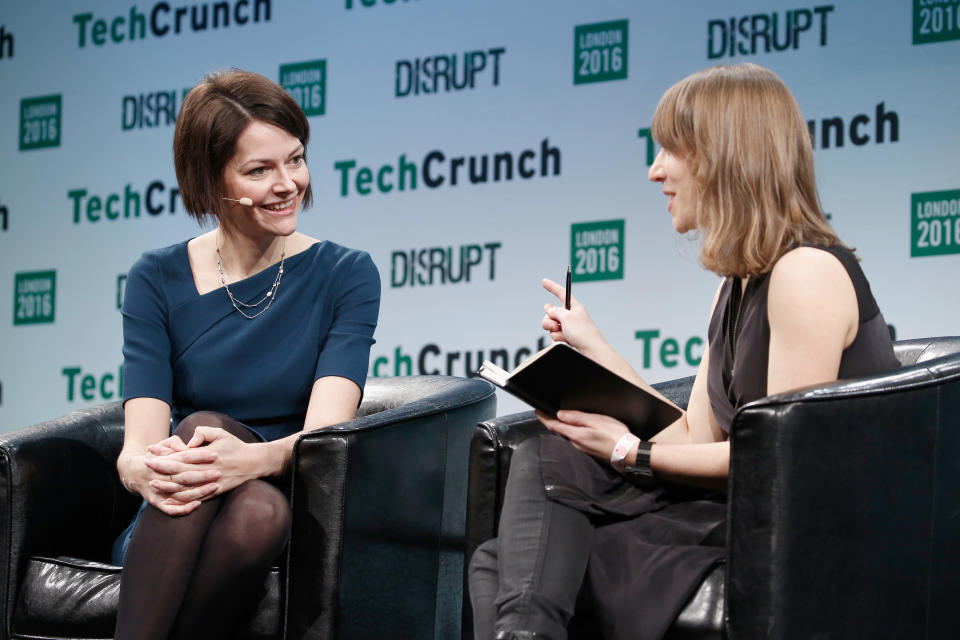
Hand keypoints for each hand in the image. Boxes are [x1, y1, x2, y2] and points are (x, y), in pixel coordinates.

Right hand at [118, 448, 220, 516]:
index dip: (200, 456)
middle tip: (218, 472)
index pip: (183, 457)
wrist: (133, 472)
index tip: (215, 454)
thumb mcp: (162, 444)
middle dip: (202, 475)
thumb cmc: (156, 456)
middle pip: (183, 476)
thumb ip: (174, 443)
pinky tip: (198, 504)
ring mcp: (157, 490)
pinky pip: (170, 509)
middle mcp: (158, 476)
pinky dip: (183, 508)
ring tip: (215, 486)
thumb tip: (184, 446)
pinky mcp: (155, 502)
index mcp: (161, 460)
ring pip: (179, 493)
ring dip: (198, 491)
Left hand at [144, 427, 259, 497]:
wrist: (254, 463)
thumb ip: (202, 432)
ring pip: (185, 487)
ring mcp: (210, 482)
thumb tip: (188, 441)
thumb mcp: (221, 433)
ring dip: (167, 486)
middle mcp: (207, 469)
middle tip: (145, 466)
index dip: (164, 453)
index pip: (181, 455)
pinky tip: (169, 500)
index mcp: (207, 455)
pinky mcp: (214, 492)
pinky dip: (181, 500)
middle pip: (179, 471)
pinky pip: (195, 498)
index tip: (151, 451)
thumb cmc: (236, 446)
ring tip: (153, 483)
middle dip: (161, 468)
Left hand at [536, 409, 630, 462]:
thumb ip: (577, 418)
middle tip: (546, 412)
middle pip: (560, 431)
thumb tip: (560, 414)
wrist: (628, 453)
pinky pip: (576, 439)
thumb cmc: (615, 435)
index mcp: (576, 435)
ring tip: (559, 418)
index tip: (537, 411)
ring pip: (568, 435)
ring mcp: (582, 449)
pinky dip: (572, 432)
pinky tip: (576, 428)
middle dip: (553, 422)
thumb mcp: (596, 421)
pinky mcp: (589, 451)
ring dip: (563, 427)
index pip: (554, 425)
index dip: (544, 418)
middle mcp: (576, 444)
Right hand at [540, 278, 606, 352]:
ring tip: (564, 334)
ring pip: (550, 326)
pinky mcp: (566, 338)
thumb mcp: (567, 317)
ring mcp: (568, 328)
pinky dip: (557, 339)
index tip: (544, 281)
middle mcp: (570, 316)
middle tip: (556, 324)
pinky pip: (553, 336)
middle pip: (551, 312)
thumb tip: (549, 310)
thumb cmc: (583, 333)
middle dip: (549, 319)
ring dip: (554, 330)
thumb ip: (555, 311)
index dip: (552, 287)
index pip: (561, 293)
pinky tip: (567, 341)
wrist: (590, 352)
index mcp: (574, 307)